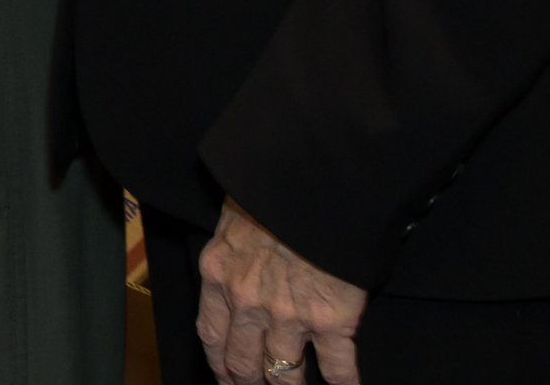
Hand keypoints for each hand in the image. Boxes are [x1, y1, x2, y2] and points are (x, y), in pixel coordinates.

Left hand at [197, 200, 366, 383]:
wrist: (310, 184)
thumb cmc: (270, 193)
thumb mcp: (232, 221)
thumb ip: (231, 253)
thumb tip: (234, 265)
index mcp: (219, 276)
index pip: (211, 335)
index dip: (218, 364)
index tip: (225, 378)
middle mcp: (248, 304)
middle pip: (243, 362)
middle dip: (248, 384)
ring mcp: (289, 317)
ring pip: (284, 373)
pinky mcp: (331, 321)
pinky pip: (337, 368)